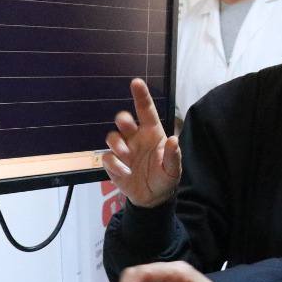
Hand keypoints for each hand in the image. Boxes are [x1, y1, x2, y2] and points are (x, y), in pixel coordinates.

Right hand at [101, 78, 180, 208]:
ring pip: (112, 137)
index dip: (141, 96)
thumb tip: (174, 140)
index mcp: (152, 133)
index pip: (146, 111)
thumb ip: (173, 156)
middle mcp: (135, 137)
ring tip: (127, 157)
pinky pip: (107, 157)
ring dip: (117, 145)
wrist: (152, 198)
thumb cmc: (164, 177)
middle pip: (124, 120)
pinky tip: (125, 172)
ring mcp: (123, 149)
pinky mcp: (113, 163)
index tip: (136, 82)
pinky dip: (114, 164)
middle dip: (123, 119)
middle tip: (125, 123)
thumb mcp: (173, 170)